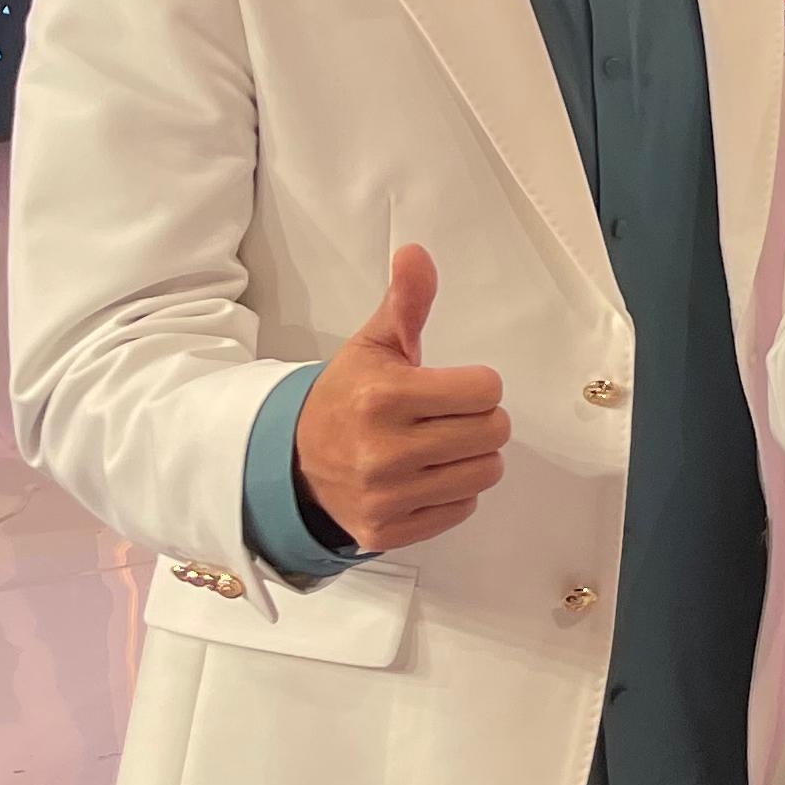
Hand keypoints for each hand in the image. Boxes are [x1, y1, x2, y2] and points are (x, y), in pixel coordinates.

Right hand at [293, 245, 507, 550]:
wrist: (290, 463)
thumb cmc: (344, 399)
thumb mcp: (373, 346)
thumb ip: (405, 302)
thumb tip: (416, 253)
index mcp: (384, 398)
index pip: (486, 390)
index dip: (475, 385)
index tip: (449, 388)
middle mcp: (384, 451)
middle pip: (494, 432)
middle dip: (478, 420)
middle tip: (446, 418)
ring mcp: (385, 497)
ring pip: (485, 473)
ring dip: (471, 458)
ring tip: (437, 447)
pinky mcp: (386, 531)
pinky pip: (461, 509)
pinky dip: (452, 494)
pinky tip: (423, 478)